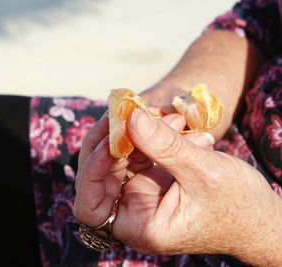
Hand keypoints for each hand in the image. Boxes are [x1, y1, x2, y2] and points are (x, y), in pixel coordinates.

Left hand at [74, 108, 281, 265]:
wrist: (260, 215)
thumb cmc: (239, 207)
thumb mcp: (203, 174)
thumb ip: (165, 146)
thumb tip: (131, 117)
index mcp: (140, 226)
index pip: (91, 205)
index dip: (92, 168)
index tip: (112, 135)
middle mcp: (134, 212)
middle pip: (101, 173)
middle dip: (115, 138)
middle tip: (131, 109)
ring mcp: (142, 193)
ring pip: (120, 157)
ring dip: (140, 132)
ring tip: (172, 119)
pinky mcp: (153, 178)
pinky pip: (140, 152)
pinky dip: (155, 136)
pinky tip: (178, 126)